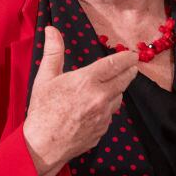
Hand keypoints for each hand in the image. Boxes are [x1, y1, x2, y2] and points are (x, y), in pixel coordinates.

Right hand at [22, 26, 138, 175]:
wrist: (43, 146)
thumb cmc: (42, 110)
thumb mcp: (45, 78)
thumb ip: (53, 52)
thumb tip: (52, 29)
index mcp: (87, 81)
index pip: (115, 64)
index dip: (126, 58)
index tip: (133, 55)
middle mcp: (100, 97)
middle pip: (124, 80)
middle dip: (129, 71)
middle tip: (132, 66)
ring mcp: (104, 115)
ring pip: (118, 98)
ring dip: (118, 90)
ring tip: (111, 86)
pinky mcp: (103, 130)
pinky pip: (110, 114)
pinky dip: (108, 107)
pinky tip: (97, 107)